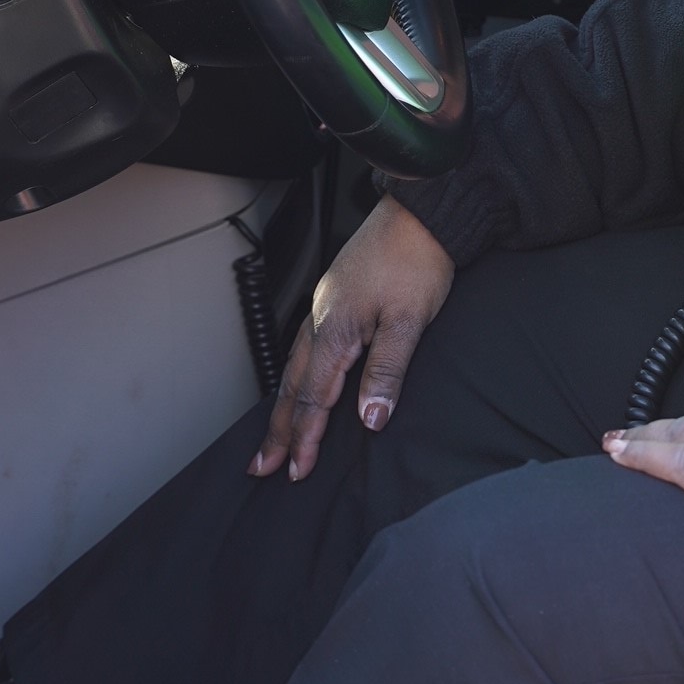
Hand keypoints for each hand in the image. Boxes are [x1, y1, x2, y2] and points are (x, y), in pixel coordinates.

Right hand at [250, 196, 454, 482]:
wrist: (421, 213)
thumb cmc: (417, 260)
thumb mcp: (408, 322)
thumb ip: (387, 372)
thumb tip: (370, 419)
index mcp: (336, 329)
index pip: (314, 397)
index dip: (306, 437)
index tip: (297, 470)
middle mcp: (321, 319)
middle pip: (292, 386)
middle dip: (278, 430)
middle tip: (262, 466)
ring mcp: (325, 306)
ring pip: (295, 366)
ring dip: (284, 405)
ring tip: (274, 436)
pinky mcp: (336, 297)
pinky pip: (305, 346)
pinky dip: (297, 375)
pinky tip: (301, 382)